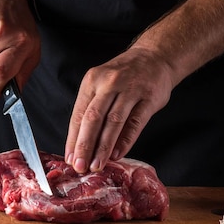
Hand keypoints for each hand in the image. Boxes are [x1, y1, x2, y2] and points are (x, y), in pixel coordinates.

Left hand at [64, 47, 173, 172]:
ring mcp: (131, 89)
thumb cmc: (124, 75)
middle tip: (79, 166)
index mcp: (92, 80)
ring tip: (97, 165)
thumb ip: (92, 109)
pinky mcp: (149, 97)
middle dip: (84, 145)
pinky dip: (125, 140)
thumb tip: (79, 144)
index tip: (69, 158)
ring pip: (113, 122)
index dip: (73, 139)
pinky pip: (135, 122)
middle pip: (93, 118)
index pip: (78, 114)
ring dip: (103, 147)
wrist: (155, 57)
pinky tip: (117, 154)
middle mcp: (109, 83)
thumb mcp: (102, 84)